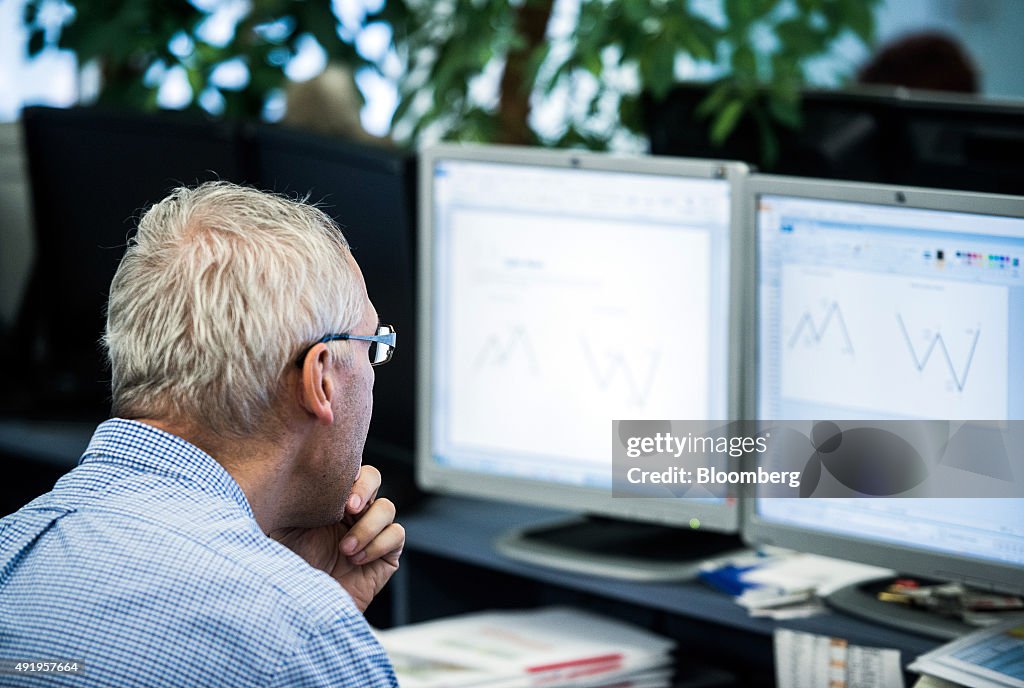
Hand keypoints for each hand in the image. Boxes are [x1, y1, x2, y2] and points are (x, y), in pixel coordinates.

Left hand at [270, 465, 404, 611]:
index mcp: (329, 501)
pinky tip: (357, 559)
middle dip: (365, 489)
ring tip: (345, 549)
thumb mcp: (278, 530)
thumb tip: (279, 475)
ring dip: (367, 527)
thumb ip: (284, 501)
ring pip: (387, 508)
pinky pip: (396, 534)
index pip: (348, 471)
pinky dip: (379, 544)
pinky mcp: (386, 555)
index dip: (349, 473)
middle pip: (374, 478)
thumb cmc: (286, 572)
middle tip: (349, 509)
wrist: (302, 611)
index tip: (337, 491)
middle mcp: (352, 514)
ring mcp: (371, 533)